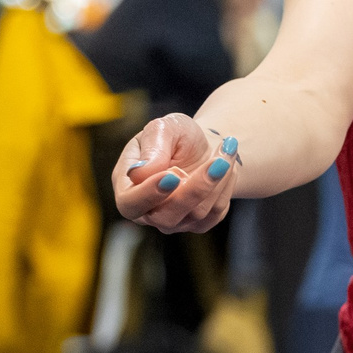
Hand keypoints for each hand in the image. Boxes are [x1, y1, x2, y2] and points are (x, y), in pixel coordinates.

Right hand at [114, 112, 239, 233]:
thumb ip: (152, 146)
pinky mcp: (198, 224)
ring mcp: (174, 221)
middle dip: (195, 189)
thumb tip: (140, 172)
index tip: (172, 176)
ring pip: (197, 212)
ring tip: (226, 148)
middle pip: (167, 216)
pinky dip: (226, 185)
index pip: (130, 203)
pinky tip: (226, 164)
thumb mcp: (164, 128)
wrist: (204, 145)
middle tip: (218, 162)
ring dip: (218, 178)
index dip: (149, 194)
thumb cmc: (177, 136)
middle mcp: (147, 211)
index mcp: (127, 187)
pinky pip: (215, 212)